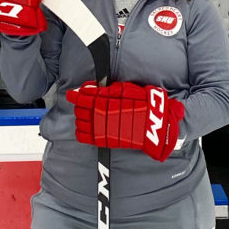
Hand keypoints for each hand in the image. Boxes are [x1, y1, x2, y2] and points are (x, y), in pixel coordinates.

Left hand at [66, 82, 184, 161]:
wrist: (156, 125)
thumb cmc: (145, 106)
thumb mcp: (128, 90)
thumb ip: (108, 89)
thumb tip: (91, 88)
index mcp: (108, 100)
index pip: (85, 97)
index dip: (76, 95)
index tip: (72, 94)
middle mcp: (103, 114)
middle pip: (81, 109)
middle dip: (78, 105)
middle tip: (80, 103)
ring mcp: (103, 127)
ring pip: (81, 122)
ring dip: (79, 118)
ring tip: (83, 115)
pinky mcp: (106, 140)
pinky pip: (86, 137)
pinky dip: (81, 132)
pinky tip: (83, 129)